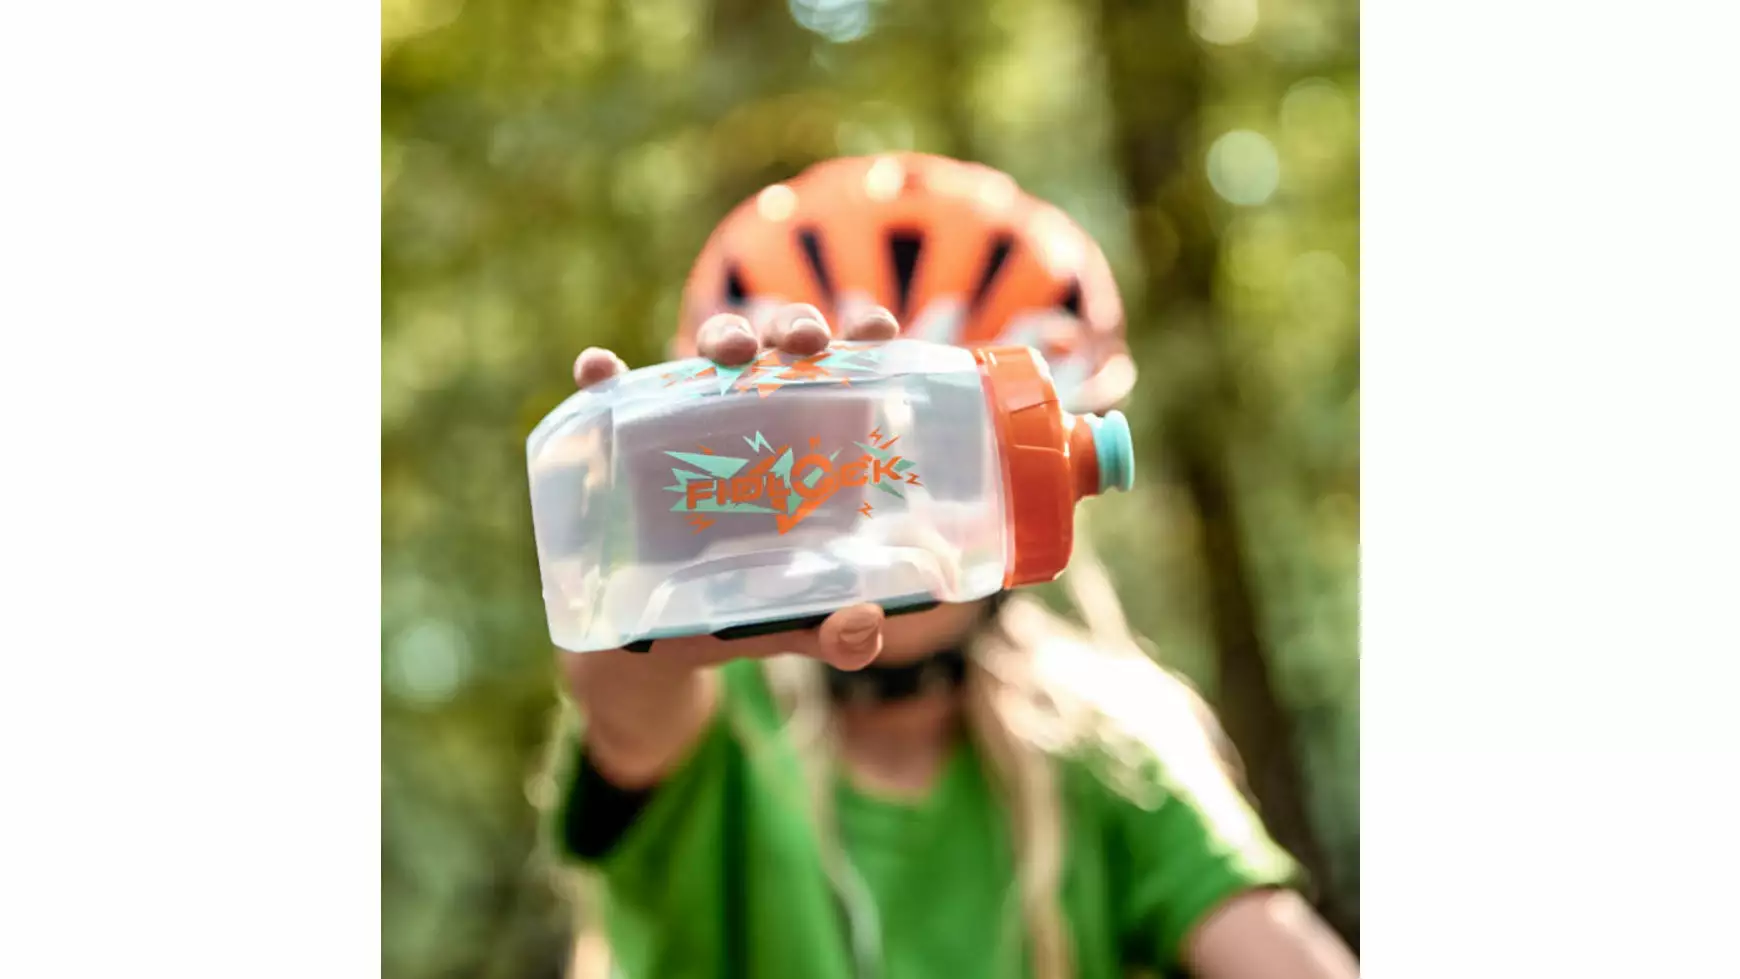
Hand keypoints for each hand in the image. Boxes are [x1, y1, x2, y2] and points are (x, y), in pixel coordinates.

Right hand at [568, 301, 901, 671]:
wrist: (654, 641)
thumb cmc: (739, 611)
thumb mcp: (790, 621)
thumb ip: (833, 633)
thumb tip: (865, 629)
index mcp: (810, 443)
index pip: (846, 372)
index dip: (864, 337)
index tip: (878, 327)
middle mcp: (755, 415)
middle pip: (782, 346)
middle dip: (796, 327)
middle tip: (806, 344)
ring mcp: (690, 422)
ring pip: (711, 351)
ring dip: (723, 334)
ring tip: (728, 352)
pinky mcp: (627, 440)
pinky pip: (609, 395)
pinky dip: (602, 374)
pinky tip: (600, 369)